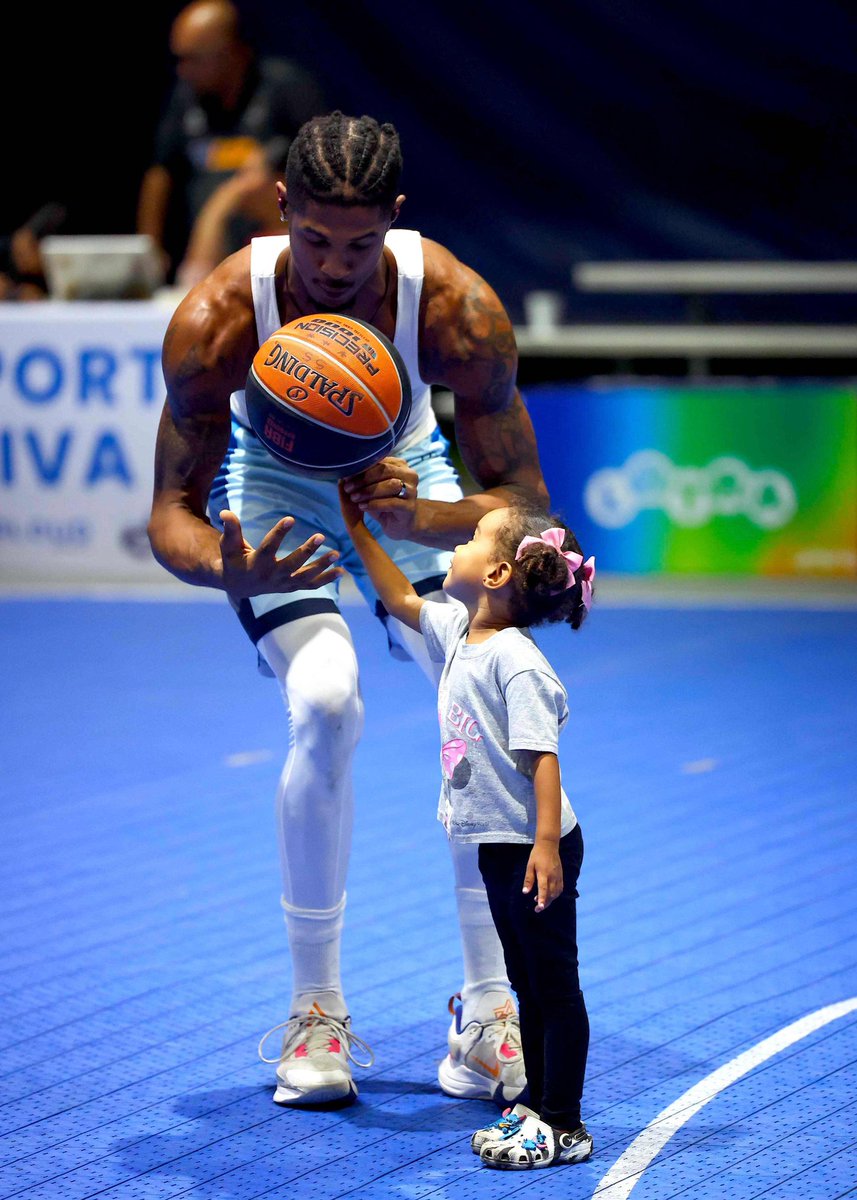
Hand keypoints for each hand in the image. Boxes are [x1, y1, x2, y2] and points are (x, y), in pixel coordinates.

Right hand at [219, 510, 342, 598]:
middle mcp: (272, 576)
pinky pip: (311, 585)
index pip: (269, 547)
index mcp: (256, 564)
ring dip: (322, 566)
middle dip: (306, 551)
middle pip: (292, 564)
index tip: (291, 518)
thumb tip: (225, 511)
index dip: (279, 533)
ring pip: (305, 577)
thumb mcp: (229, 545)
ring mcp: (284, 584)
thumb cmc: (234, 560)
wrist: (239, 585)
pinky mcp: (292, 587)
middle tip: (321, 536)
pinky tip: (341, 570)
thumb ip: (230, 529)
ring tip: (336, 553)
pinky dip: (326, 579)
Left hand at [341, 457, 418, 540]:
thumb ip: (363, 478)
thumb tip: (345, 473)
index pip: (380, 461)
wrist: (400, 524)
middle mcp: (410, 475)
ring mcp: (412, 491)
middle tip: (348, 488)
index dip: (362, 468)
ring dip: (368, 491)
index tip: (346, 476)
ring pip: (390, 485)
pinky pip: (392, 503)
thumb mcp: (372, 487)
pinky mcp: (410, 507)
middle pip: (385, 470)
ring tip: (354, 498)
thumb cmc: (384, 501)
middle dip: (364, 479)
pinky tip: (362, 507)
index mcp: (401, 465)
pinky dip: (374, 504)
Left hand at [523, 842, 563, 911]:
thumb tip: (525, 892)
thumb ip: (528, 880)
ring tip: (541, 902)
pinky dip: (555, 895)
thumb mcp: (529, 866)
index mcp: (543, 874)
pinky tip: (549, 896)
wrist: (549, 845)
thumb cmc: (537, 855)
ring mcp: (558, 877)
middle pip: (551, 894)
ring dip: (550, 900)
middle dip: (545, 903)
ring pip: (556, 893)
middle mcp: (552, 877)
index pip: (543, 889)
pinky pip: (560, 889)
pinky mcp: (561, 876)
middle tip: (537, 909)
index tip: (540, 907)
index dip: (542, 899)